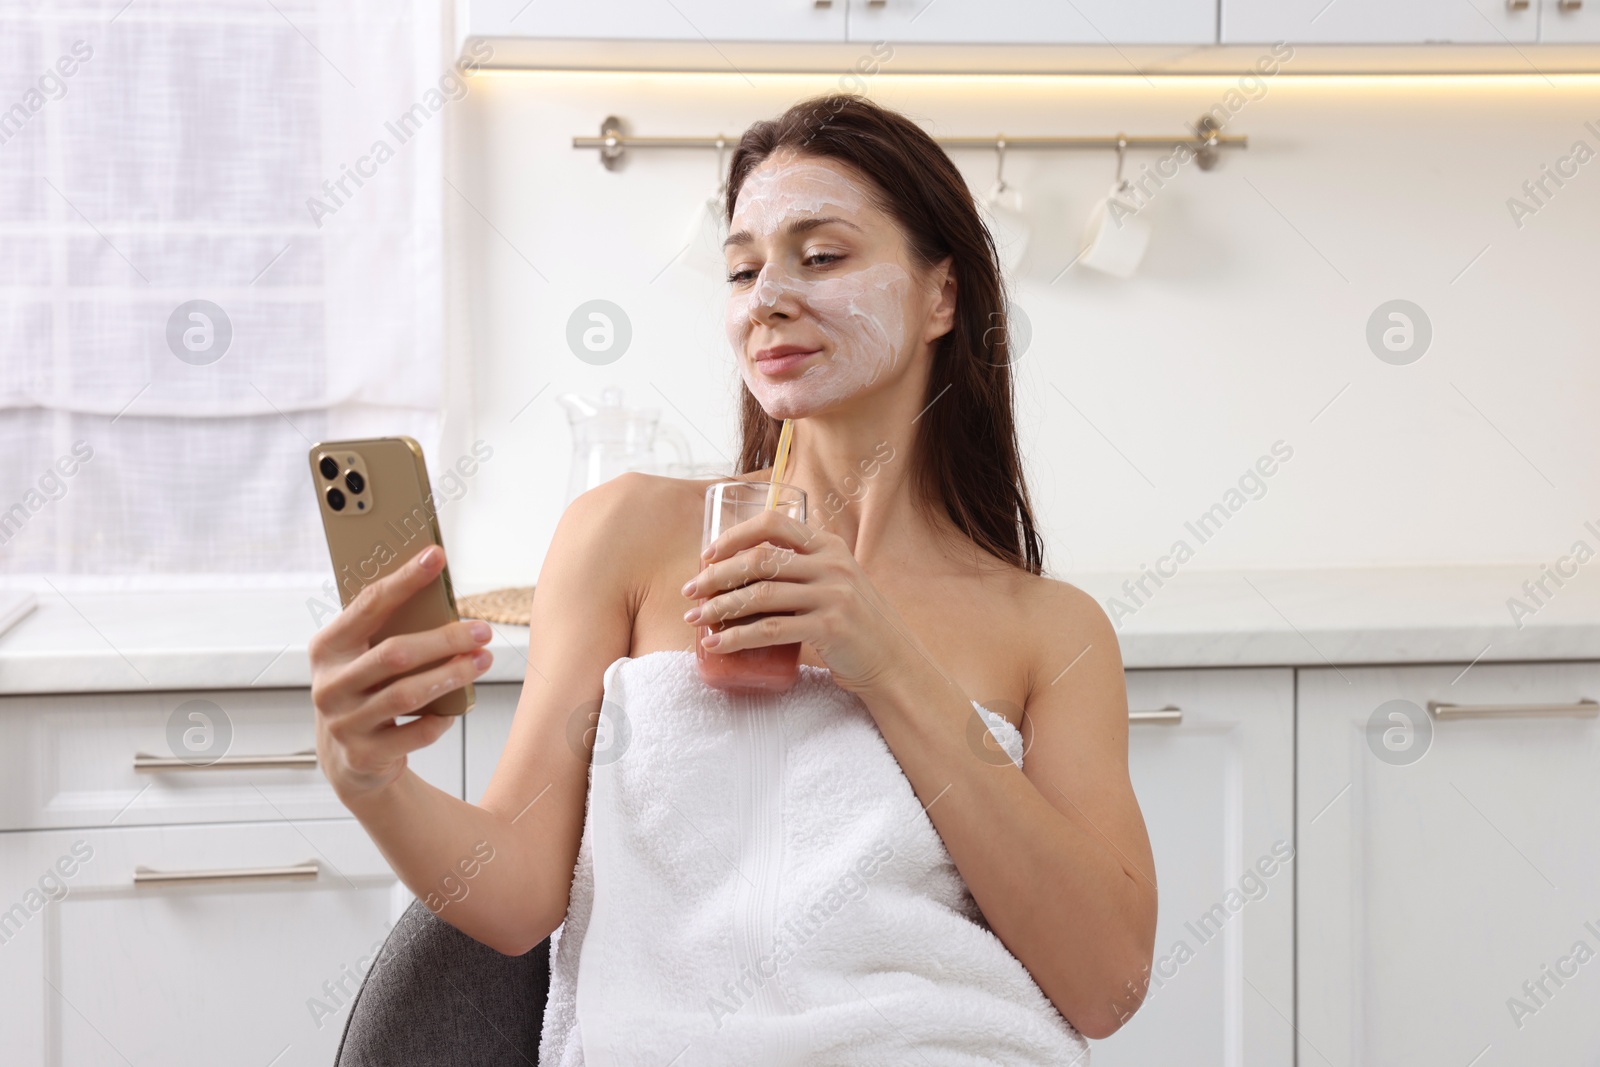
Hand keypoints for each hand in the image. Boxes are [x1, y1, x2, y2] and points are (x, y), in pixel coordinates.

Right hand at [308, 545, 493, 804]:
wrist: (349, 759)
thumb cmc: (367, 690)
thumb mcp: (363, 658)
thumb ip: (387, 630)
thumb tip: (438, 588)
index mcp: (327, 648)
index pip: (368, 605)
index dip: (404, 580)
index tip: (436, 556)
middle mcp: (329, 685)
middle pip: (395, 654)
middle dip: (445, 640)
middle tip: (482, 631)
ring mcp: (344, 723)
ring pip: (407, 694)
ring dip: (452, 675)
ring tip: (483, 660)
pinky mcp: (365, 754)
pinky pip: (416, 733)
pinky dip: (441, 719)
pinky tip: (455, 709)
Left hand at [680, 509, 918, 694]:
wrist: (893, 660)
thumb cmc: (854, 622)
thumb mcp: (835, 581)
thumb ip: (802, 567)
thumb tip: (740, 568)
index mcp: (829, 545)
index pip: (773, 523)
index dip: (734, 535)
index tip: (707, 555)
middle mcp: (832, 564)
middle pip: (759, 559)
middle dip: (716, 575)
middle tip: (690, 592)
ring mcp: (833, 595)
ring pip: (760, 595)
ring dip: (719, 607)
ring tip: (695, 620)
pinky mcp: (829, 628)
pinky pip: (770, 630)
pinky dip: (737, 637)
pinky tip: (717, 644)